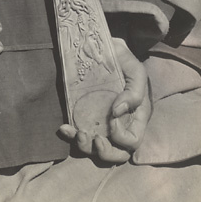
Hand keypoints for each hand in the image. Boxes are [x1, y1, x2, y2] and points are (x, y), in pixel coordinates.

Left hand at [59, 38, 151, 162]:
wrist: (102, 47)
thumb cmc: (123, 60)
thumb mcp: (135, 71)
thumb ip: (134, 91)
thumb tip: (117, 112)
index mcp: (135, 117)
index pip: (133, 141)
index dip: (122, 139)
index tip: (112, 120)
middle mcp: (118, 124)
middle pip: (116, 153)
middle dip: (105, 152)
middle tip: (95, 140)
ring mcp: (99, 122)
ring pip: (94, 148)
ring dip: (86, 147)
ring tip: (79, 134)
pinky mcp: (82, 116)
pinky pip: (76, 133)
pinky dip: (69, 135)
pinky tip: (64, 128)